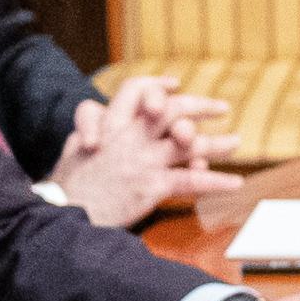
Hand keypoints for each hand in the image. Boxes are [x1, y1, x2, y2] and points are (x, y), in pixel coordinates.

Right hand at [48, 78, 240, 228]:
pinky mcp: (150, 186)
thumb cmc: (70, 186)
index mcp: (109, 124)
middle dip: (200, 106)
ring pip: (188, 143)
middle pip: (171, 109)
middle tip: (222, 107)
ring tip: (236, 141)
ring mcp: (141, 160)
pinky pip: (191, 180)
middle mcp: (128, 137)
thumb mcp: (77, 149)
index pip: (135, 89)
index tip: (175, 85)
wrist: (63, 215)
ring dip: (217, 142)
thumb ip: (97, 133)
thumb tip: (107, 130)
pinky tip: (236, 183)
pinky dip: (216, 181)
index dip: (157, 86)